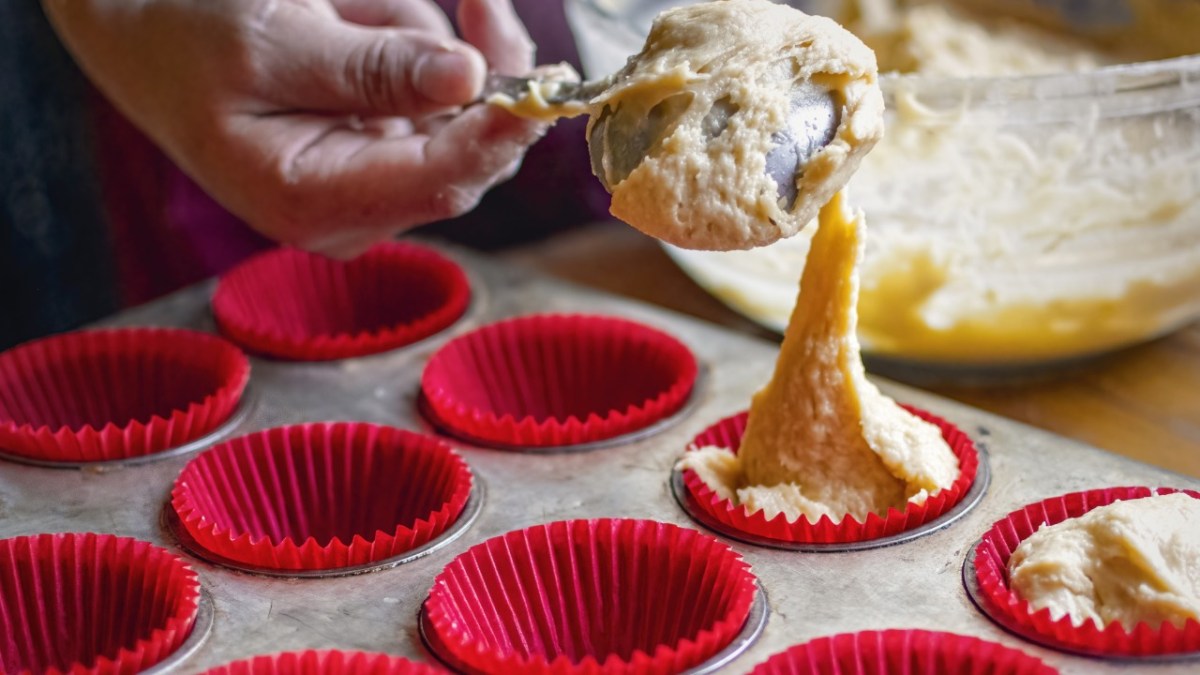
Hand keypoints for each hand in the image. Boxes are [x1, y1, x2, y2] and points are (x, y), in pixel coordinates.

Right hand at [42, 0, 547, 256]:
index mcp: (313, 202)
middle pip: (469, 161)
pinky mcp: (387, 148)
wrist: (145, 33)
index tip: (540, 86)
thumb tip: (466, 78)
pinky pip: (443, 101)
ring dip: (438, 53)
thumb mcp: (270, 41)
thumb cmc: (186, 38)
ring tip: (349, 13)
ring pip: (464, 122)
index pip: (437, 183)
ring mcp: (376, 180)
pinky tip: (362, 20)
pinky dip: (427, 51)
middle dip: (483, 79)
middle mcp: (356, 208)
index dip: (498, 135)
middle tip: (482, 6)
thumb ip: (370, 67)